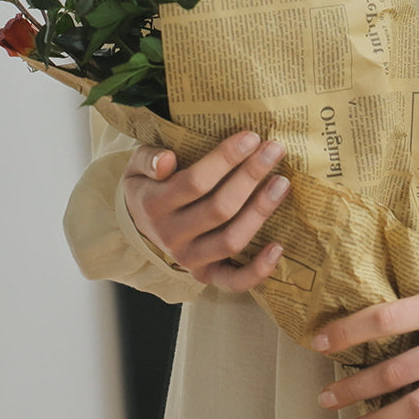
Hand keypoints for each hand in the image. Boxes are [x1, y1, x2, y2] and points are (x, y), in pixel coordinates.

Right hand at [122, 130, 287, 291]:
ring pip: (231, 240)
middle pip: (219, 209)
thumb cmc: (149, 184)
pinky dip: (258, 269)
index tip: (251, 138)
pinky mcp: (206, 275)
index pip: (195, 182)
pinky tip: (278, 246)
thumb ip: (148, 159)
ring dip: (260, 211)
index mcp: (153, 205)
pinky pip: (234, 281)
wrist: (138, 223)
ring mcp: (189, 259)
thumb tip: (166, 160)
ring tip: (282, 183)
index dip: (226, 159)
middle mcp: (171, 236)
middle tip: (274, 150)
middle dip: (250, 177)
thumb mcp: (137, 165)